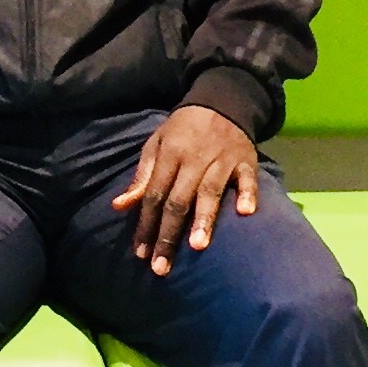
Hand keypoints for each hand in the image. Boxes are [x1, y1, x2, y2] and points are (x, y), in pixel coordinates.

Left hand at [113, 106, 260, 273]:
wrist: (221, 99)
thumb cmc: (184, 130)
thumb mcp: (156, 145)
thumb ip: (142, 177)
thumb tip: (119, 206)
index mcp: (169, 156)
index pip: (154, 195)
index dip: (146, 224)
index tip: (140, 254)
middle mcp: (194, 160)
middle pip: (179, 200)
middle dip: (168, 234)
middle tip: (161, 266)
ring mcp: (222, 161)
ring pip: (211, 192)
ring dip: (204, 218)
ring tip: (197, 247)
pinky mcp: (246, 161)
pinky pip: (249, 179)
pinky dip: (248, 194)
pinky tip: (246, 213)